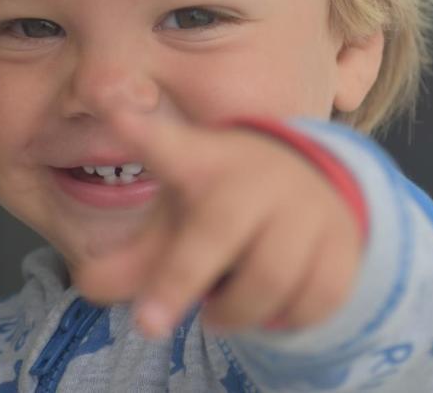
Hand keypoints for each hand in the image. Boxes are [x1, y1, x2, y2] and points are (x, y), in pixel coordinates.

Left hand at [72, 110, 362, 338]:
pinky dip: (286, 319)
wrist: (311, 188)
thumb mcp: (178, 217)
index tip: (114, 109)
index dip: (139, 128)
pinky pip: (313, 298)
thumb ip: (134, 257)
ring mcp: (304, 205)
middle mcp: (255, 176)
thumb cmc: (225, 206)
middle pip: (217, 227)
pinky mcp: (341, 239)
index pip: (167, 143)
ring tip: (219, 314)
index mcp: (204, 162)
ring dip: (236, 312)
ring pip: (268, 278)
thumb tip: (90, 284)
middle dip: (178, 279)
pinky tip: (270, 309)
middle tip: (148, 324)